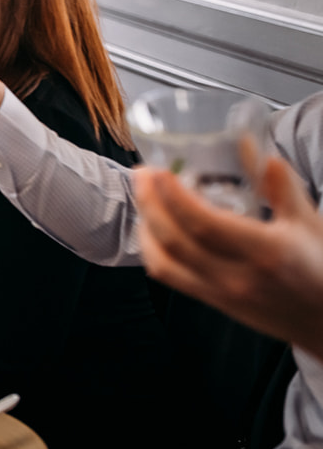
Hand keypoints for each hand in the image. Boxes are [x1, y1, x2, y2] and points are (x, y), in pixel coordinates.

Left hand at [136, 153, 322, 360]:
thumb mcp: (310, 223)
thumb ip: (280, 184)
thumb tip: (251, 145)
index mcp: (266, 251)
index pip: (204, 223)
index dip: (173, 196)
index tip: (158, 170)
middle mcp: (239, 276)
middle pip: (175, 241)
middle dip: (150, 203)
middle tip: (142, 175)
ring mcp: (223, 294)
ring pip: (164, 262)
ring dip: (145, 227)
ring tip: (144, 198)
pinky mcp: (214, 303)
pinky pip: (170, 277)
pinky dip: (152, 251)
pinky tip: (152, 230)